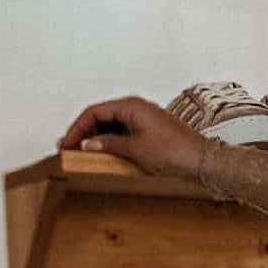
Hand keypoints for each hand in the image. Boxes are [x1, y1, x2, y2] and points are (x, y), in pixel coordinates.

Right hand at [57, 95, 204, 178]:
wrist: (202, 161)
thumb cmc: (175, 152)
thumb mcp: (135, 149)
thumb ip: (109, 144)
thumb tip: (88, 143)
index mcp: (131, 105)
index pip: (94, 112)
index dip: (77, 128)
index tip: (65, 143)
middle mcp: (136, 108)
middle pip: (101, 116)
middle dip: (84, 131)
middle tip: (68, 147)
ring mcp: (143, 119)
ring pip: (111, 124)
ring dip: (96, 137)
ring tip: (82, 152)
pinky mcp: (149, 131)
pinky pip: (123, 132)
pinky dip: (110, 141)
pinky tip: (103, 152)